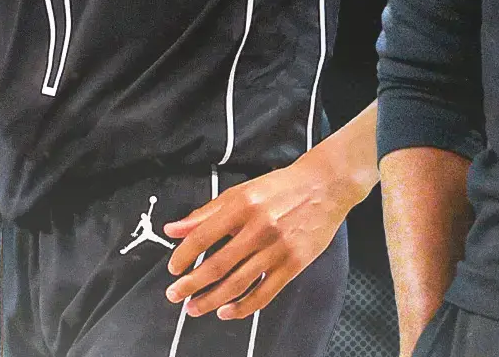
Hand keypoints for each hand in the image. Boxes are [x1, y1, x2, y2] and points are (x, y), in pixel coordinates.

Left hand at [163, 150, 372, 319]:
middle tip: (174, 295)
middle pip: (217, 265)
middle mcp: (260, 227)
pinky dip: (243, 307)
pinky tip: (226, 311)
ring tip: (194, 308)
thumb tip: (172, 229)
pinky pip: (264, 293)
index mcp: (243, 206)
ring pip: (238, 283)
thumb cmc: (281, 187)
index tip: (173, 269)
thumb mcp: (241, 192)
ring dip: (211, 300)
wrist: (326, 186)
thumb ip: (206, 213)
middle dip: (190, 285)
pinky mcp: (294, 263)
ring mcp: (278, 248)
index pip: (203, 237)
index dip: (183, 256)